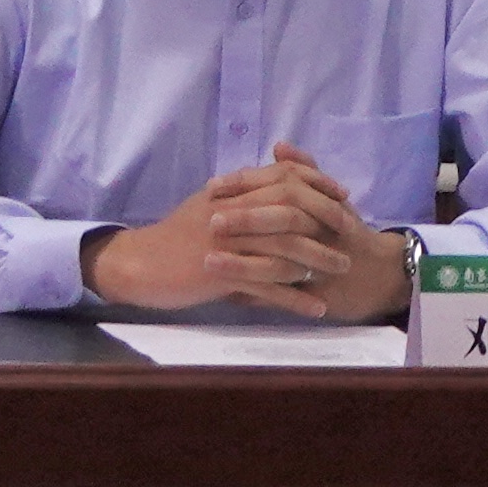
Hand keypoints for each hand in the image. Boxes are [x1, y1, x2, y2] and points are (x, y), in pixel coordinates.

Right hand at [82, 151, 409, 320]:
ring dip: (317, 259)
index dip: (317, 184)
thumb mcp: (209, 205)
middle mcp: (232, 211)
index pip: (284, 178)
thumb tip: (275, 186)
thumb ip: (242, 195)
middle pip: (291, 210)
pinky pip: (267, 287)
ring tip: (341, 271)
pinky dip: (294, 297)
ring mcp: (227, 243)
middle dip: (325, 221)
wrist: (138, 263)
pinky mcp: (221, 274)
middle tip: (349, 234)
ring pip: (284, 248)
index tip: (342, 195)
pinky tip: (315, 307)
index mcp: (231, 192)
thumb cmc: (175, 237)